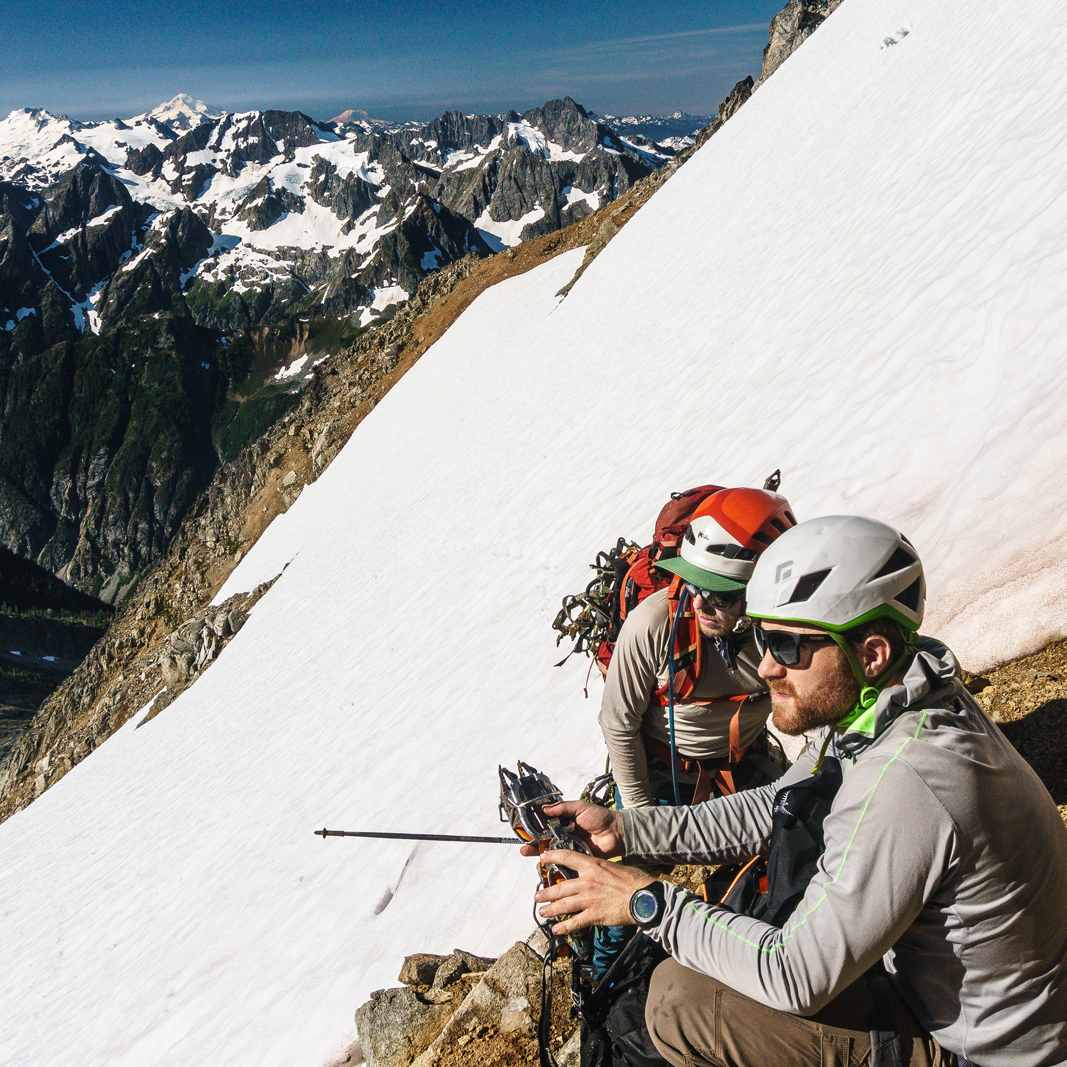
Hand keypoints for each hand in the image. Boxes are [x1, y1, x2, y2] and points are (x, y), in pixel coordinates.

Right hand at [517, 801, 624, 859]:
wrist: (617, 833)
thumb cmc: (600, 817)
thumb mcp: (580, 807)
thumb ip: (563, 808)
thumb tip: (544, 809)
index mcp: (566, 821)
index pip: (547, 824)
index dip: (536, 827)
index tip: (525, 830)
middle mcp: (566, 834)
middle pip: (547, 839)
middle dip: (534, 843)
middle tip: (524, 848)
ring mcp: (571, 847)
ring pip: (553, 851)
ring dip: (540, 853)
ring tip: (529, 855)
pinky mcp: (577, 858)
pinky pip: (564, 862)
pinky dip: (554, 864)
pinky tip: (544, 865)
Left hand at [533, 850, 654, 934]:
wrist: (643, 898)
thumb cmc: (633, 880)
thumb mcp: (614, 867)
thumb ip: (600, 868)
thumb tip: (595, 869)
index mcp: (592, 866)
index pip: (567, 857)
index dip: (552, 857)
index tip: (542, 858)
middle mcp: (587, 882)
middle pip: (560, 886)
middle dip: (546, 892)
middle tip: (537, 895)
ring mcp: (589, 900)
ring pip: (563, 905)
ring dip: (551, 909)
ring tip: (542, 912)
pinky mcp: (593, 915)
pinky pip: (575, 922)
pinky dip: (564, 927)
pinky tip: (556, 930)